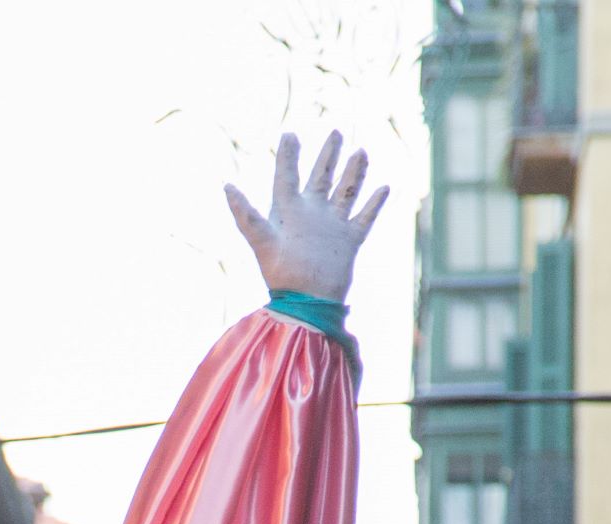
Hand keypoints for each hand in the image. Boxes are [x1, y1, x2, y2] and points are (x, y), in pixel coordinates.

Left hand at [226, 130, 387, 303]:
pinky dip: (375, 203)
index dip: (288, 156)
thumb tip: (225, 185)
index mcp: (290, 211)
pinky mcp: (349, 241)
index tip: (290, 134)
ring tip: (361, 151)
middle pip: (321, 177)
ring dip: (354, 172)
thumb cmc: (282, 275)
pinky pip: (365, 217)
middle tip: (335, 132)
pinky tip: (385, 187)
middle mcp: (312, 215)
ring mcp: (332, 227)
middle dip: (328, 155)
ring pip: (345, 192)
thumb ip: (245, 214)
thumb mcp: (261, 240)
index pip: (288, 176)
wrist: (308, 304)